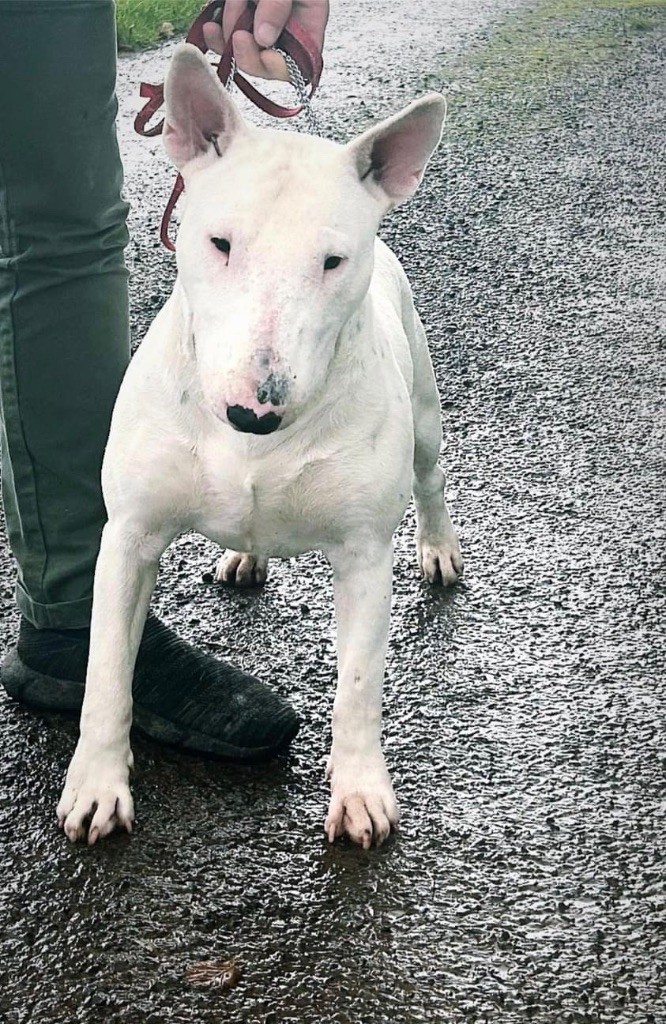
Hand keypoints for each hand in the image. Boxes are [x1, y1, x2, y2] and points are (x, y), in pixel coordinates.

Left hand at [203, 0, 328, 81]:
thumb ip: (277, 5)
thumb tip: (264, 39)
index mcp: (309, 21)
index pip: (301, 63)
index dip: (283, 66)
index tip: (265, 55)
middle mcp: (286, 29)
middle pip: (268, 64)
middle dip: (249, 51)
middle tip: (238, 34)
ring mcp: (260, 26)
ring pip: (243, 51)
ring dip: (232, 30)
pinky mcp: (238, 20)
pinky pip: (225, 40)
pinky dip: (216, 35)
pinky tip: (210, 26)